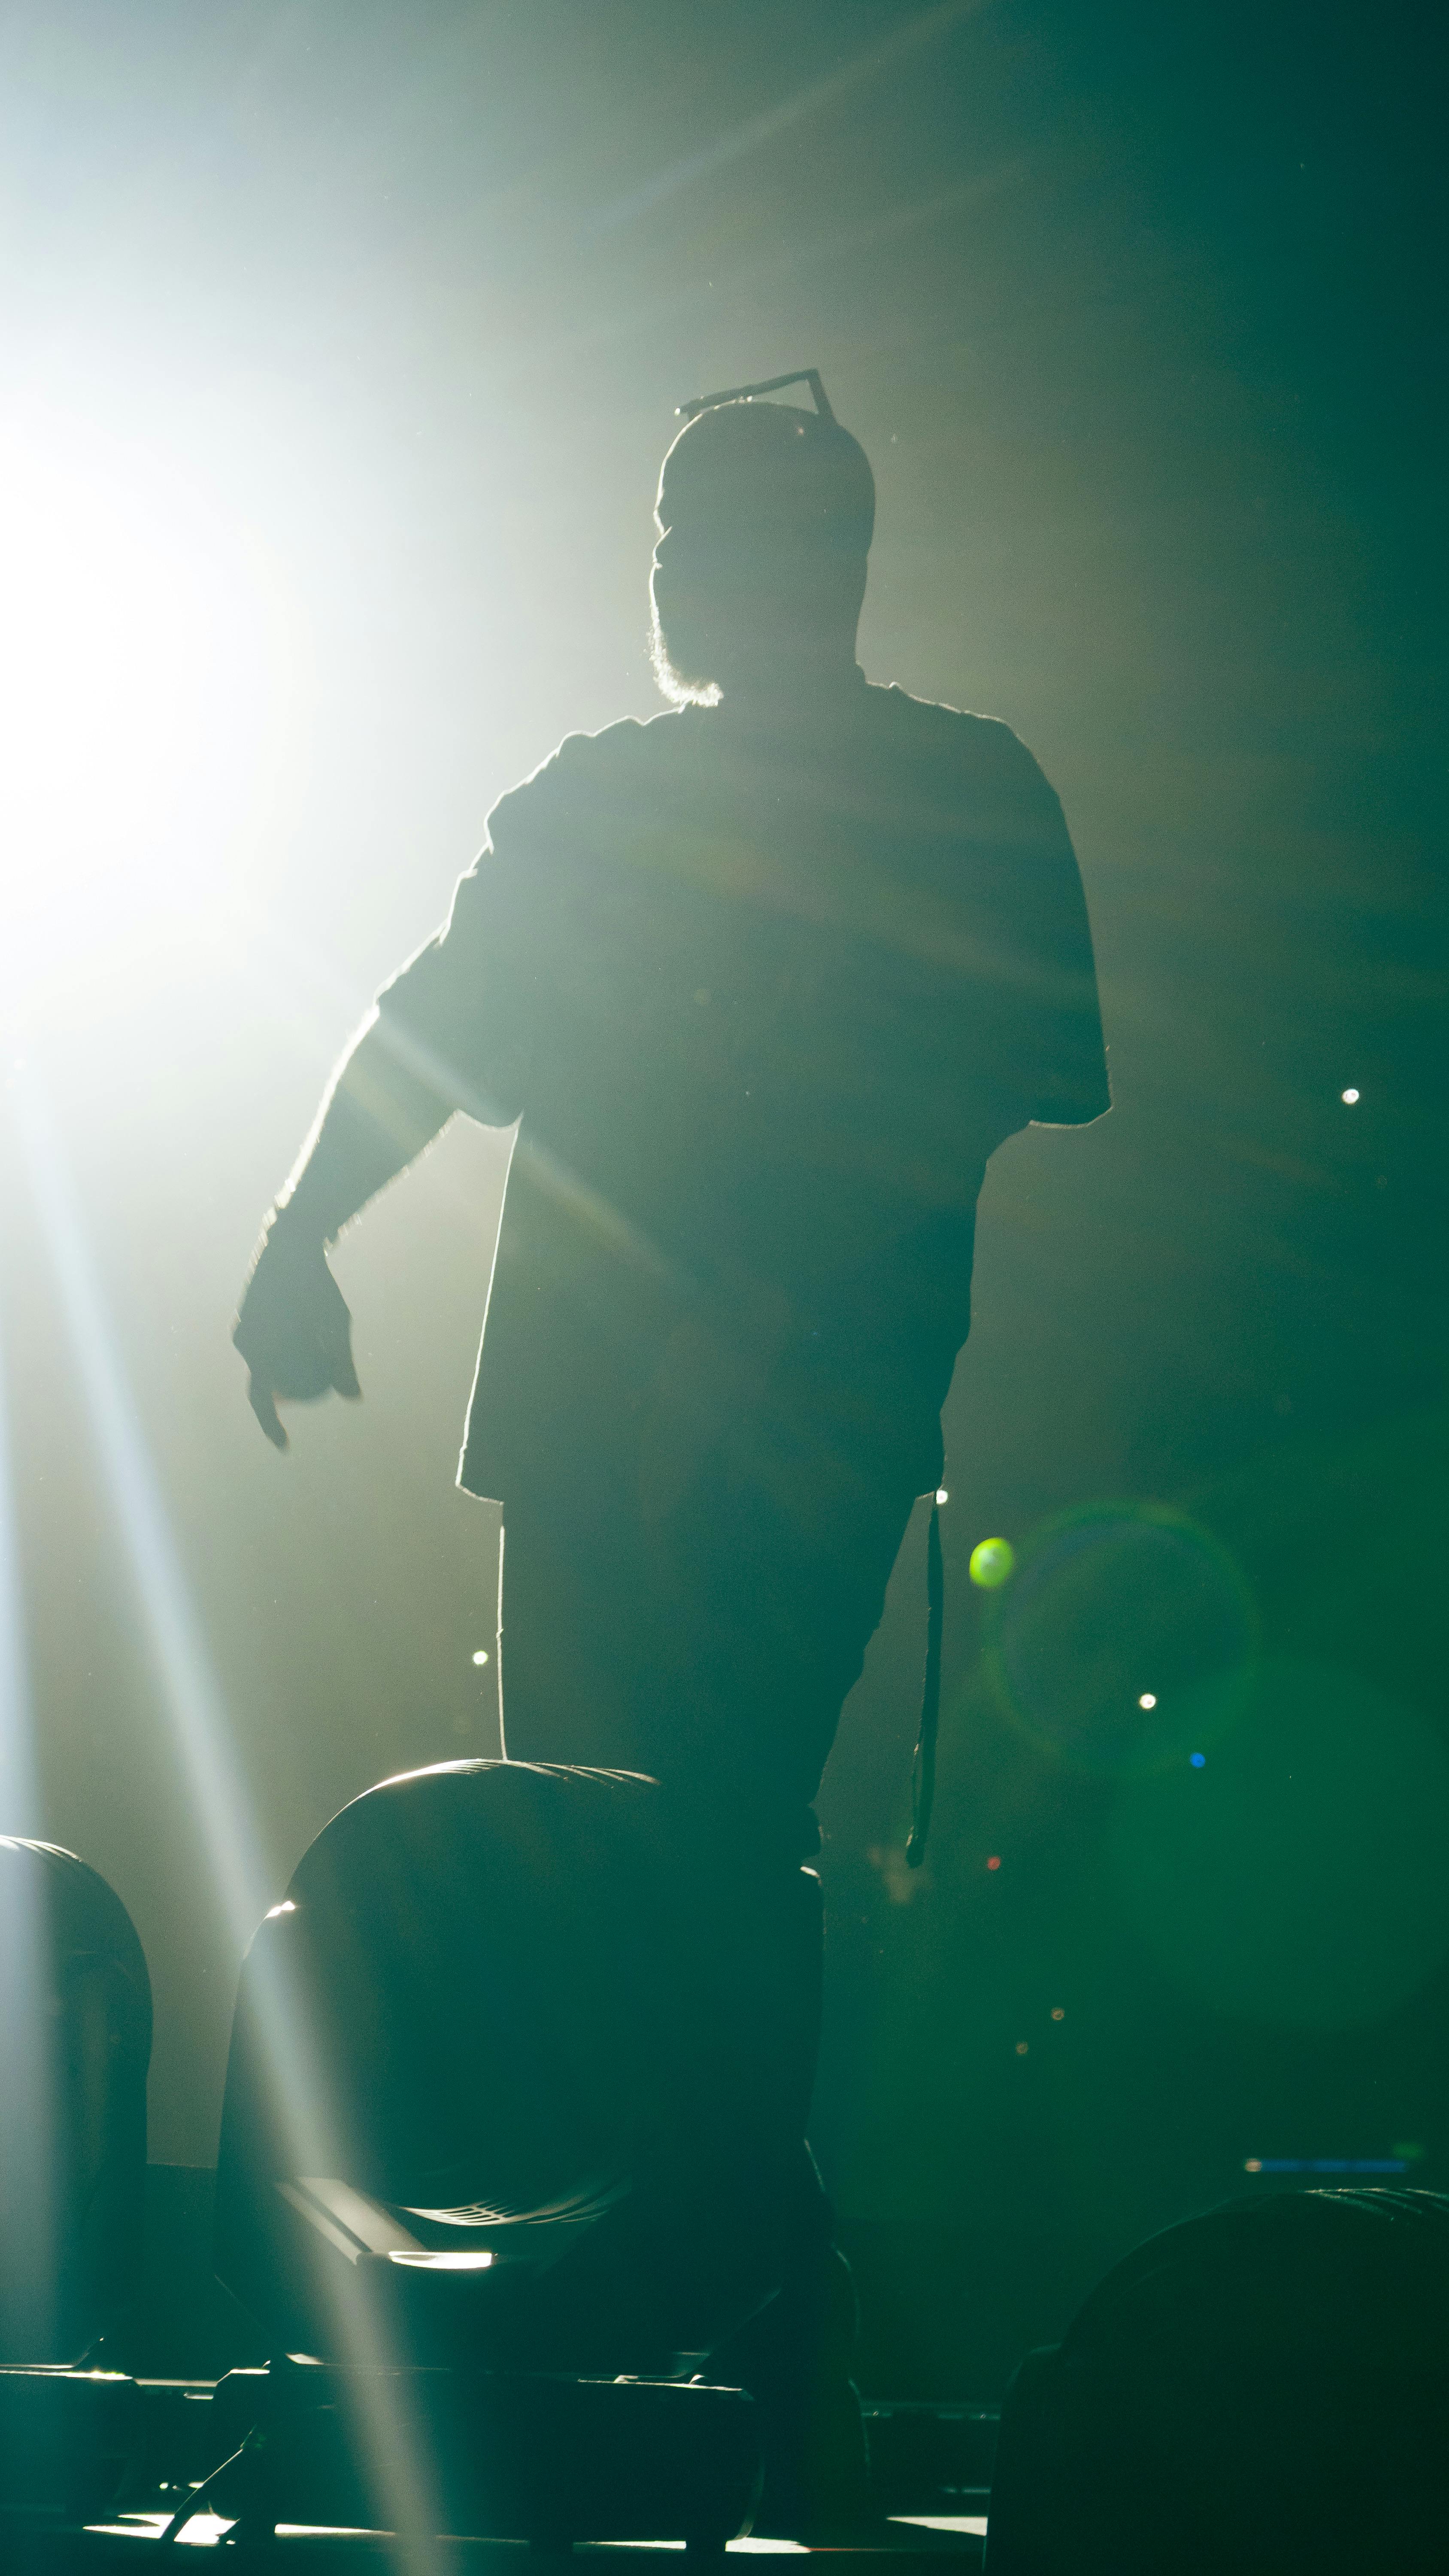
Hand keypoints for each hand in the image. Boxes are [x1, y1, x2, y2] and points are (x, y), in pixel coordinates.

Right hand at [233, 1224, 360, 1450]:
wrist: (289, 1243)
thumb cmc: (316, 1283)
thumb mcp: (335, 1323)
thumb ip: (342, 1362)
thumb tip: (353, 1397)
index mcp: (259, 1348)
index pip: (261, 1400)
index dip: (272, 1427)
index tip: (285, 1446)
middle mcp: (244, 1341)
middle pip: (265, 1383)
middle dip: (288, 1394)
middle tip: (313, 1398)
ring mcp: (242, 1328)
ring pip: (264, 1364)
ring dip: (285, 1372)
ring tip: (315, 1367)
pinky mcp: (246, 1317)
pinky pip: (261, 1346)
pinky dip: (280, 1353)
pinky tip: (303, 1346)